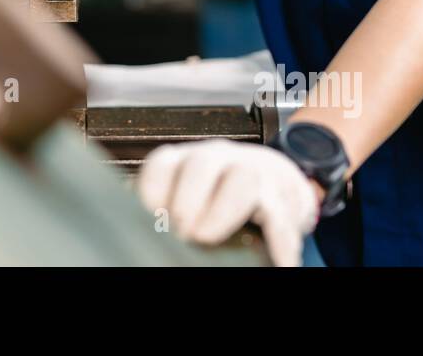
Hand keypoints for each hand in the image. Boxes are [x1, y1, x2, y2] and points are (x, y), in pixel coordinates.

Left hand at [137, 138, 319, 265]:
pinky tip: (277, 262)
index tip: (148, 217)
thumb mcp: (186, 194)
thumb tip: (140, 230)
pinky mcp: (282, 196)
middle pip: (202, 163)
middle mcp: (218, 160)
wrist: (272, 178)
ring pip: (244, 178)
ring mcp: (253, 173)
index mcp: (185, 161)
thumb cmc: (216, 193)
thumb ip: (164, 208)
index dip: (152, 189)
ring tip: (205, 237)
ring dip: (223, 210)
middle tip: (179, 230)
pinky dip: (278, 241)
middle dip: (187, 198)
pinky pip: (281, 216)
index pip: (163, 163)